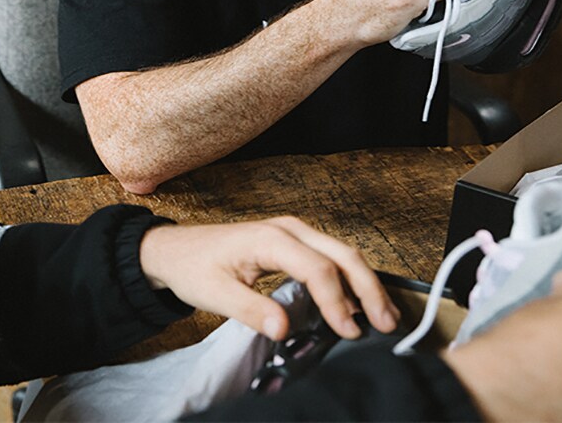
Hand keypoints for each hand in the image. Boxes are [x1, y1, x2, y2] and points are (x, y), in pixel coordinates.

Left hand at [139, 216, 400, 340]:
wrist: (175, 250)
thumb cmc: (193, 267)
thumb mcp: (214, 294)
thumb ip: (251, 310)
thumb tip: (285, 329)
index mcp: (271, 238)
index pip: (317, 268)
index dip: (336, 301)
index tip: (347, 331)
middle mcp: (289, 229)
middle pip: (342, 255)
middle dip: (368, 289)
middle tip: (387, 323)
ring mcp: (294, 233)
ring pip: (342, 254)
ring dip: (364, 284)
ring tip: (384, 316)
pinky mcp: (294, 243)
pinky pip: (330, 259)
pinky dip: (350, 281)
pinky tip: (359, 304)